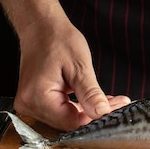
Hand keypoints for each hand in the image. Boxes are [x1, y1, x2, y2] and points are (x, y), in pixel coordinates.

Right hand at [13, 16, 130, 130]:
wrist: (40, 26)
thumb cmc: (57, 39)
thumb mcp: (79, 66)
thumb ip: (90, 93)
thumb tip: (102, 113)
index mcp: (37, 98)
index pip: (72, 122)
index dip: (97, 118)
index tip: (118, 109)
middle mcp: (29, 105)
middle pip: (69, 122)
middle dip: (96, 114)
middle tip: (119, 103)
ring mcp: (30, 104)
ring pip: (67, 117)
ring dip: (90, 111)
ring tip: (111, 100)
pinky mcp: (36, 102)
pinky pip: (61, 111)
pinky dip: (79, 106)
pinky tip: (96, 99)